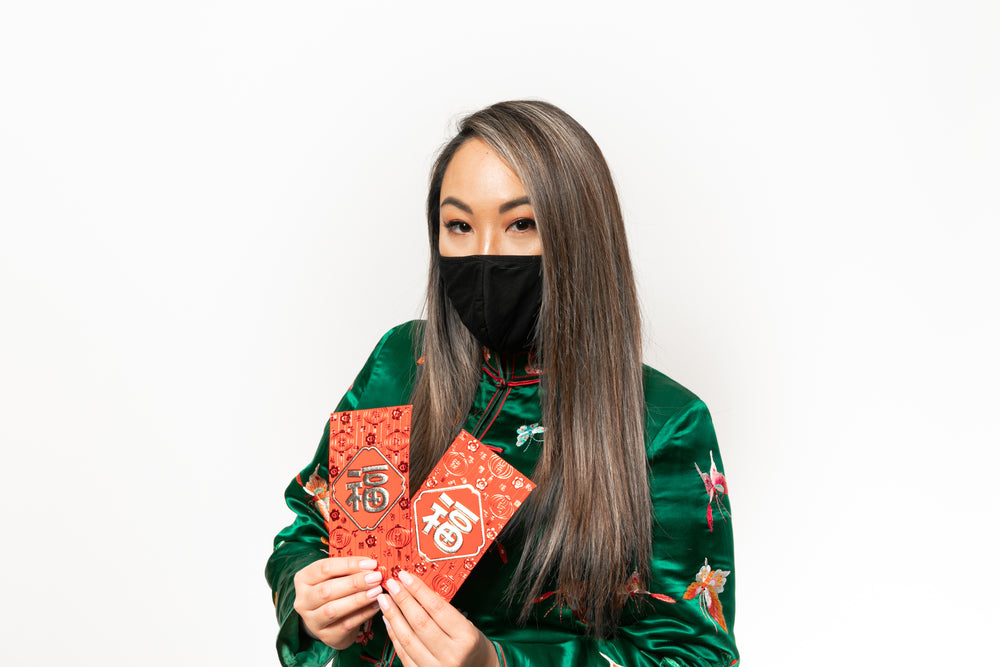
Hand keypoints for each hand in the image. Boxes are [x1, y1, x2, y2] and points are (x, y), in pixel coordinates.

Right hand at [292, 556, 383, 649]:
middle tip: (376, 577)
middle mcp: (303, 601)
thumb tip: (372, 565)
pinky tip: (376, 605)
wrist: (330, 622)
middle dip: (355, 583)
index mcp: (303, 579)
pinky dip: (363, 614)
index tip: (371, 564)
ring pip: (333, 610)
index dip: (349, 565)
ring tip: (377, 591)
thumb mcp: (336, 577)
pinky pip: (346, 624)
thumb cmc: (335, 591)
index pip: (324, 568)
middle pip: (326, 590)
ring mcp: (312, 620)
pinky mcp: (326, 635)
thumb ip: (349, 570)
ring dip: (358, 599)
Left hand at [377, 570, 498, 666]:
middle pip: (420, 623)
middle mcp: (451, 655)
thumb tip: (415, 590)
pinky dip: (394, 635)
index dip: (418, 590)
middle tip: (391, 585)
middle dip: (402, 600)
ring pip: (408, 639)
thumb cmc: (471, 644)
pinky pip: (403, 653)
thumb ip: (442, 612)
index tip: (405, 576)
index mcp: (466, 638)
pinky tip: (388, 620)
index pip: (437, 608)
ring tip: (385, 600)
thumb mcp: (466, 624)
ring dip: (393, 616)